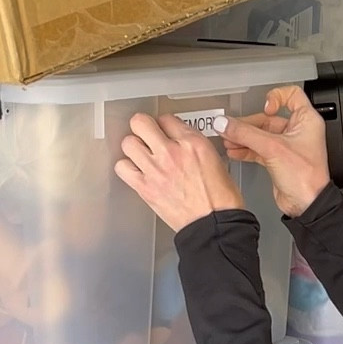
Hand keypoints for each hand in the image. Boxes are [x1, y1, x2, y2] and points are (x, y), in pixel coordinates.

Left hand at [115, 114, 244, 233]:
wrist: (214, 225)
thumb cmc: (220, 198)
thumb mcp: (215, 159)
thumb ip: (194, 146)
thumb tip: (181, 142)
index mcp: (193, 143)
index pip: (166, 118)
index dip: (165, 125)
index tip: (165, 131)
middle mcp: (172, 151)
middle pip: (141, 123)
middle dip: (143, 127)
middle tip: (147, 136)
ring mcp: (155, 169)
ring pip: (128, 143)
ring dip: (134, 147)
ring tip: (141, 154)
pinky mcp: (145, 188)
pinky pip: (122, 167)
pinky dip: (127, 168)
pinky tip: (137, 171)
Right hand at [221, 85, 330, 217]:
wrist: (306, 205)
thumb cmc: (305, 177)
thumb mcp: (273, 148)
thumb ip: (246, 134)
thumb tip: (225, 123)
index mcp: (306, 121)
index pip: (292, 95)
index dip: (276, 96)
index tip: (264, 107)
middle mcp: (298, 131)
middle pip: (268, 118)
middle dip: (248, 124)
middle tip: (230, 127)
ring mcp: (287, 146)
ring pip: (261, 135)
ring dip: (243, 137)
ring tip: (227, 139)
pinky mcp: (278, 160)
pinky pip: (258, 149)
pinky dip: (246, 149)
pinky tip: (234, 151)